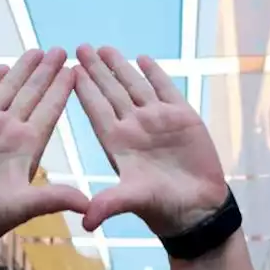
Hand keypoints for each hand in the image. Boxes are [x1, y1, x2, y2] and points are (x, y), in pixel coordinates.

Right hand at [0, 48, 88, 247]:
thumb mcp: (25, 206)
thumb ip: (54, 199)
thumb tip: (88, 206)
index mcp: (28, 148)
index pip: (49, 112)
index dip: (61, 91)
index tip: (76, 71)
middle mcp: (9, 134)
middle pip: (31, 95)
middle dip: (46, 73)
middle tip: (62, 50)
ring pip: (6, 91)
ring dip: (21, 71)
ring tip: (36, 51)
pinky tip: (0, 67)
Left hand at [73, 45, 227, 235]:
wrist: (199, 208)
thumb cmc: (164, 207)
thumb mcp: (133, 201)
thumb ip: (111, 204)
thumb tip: (86, 222)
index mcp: (118, 143)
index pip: (96, 110)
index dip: (84, 90)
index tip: (70, 70)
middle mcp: (134, 128)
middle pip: (111, 92)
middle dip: (97, 70)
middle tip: (81, 47)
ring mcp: (157, 121)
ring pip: (134, 86)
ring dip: (120, 67)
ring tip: (105, 48)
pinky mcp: (182, 118)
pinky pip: (165, 89)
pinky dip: (154, 74)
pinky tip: (143, 58)